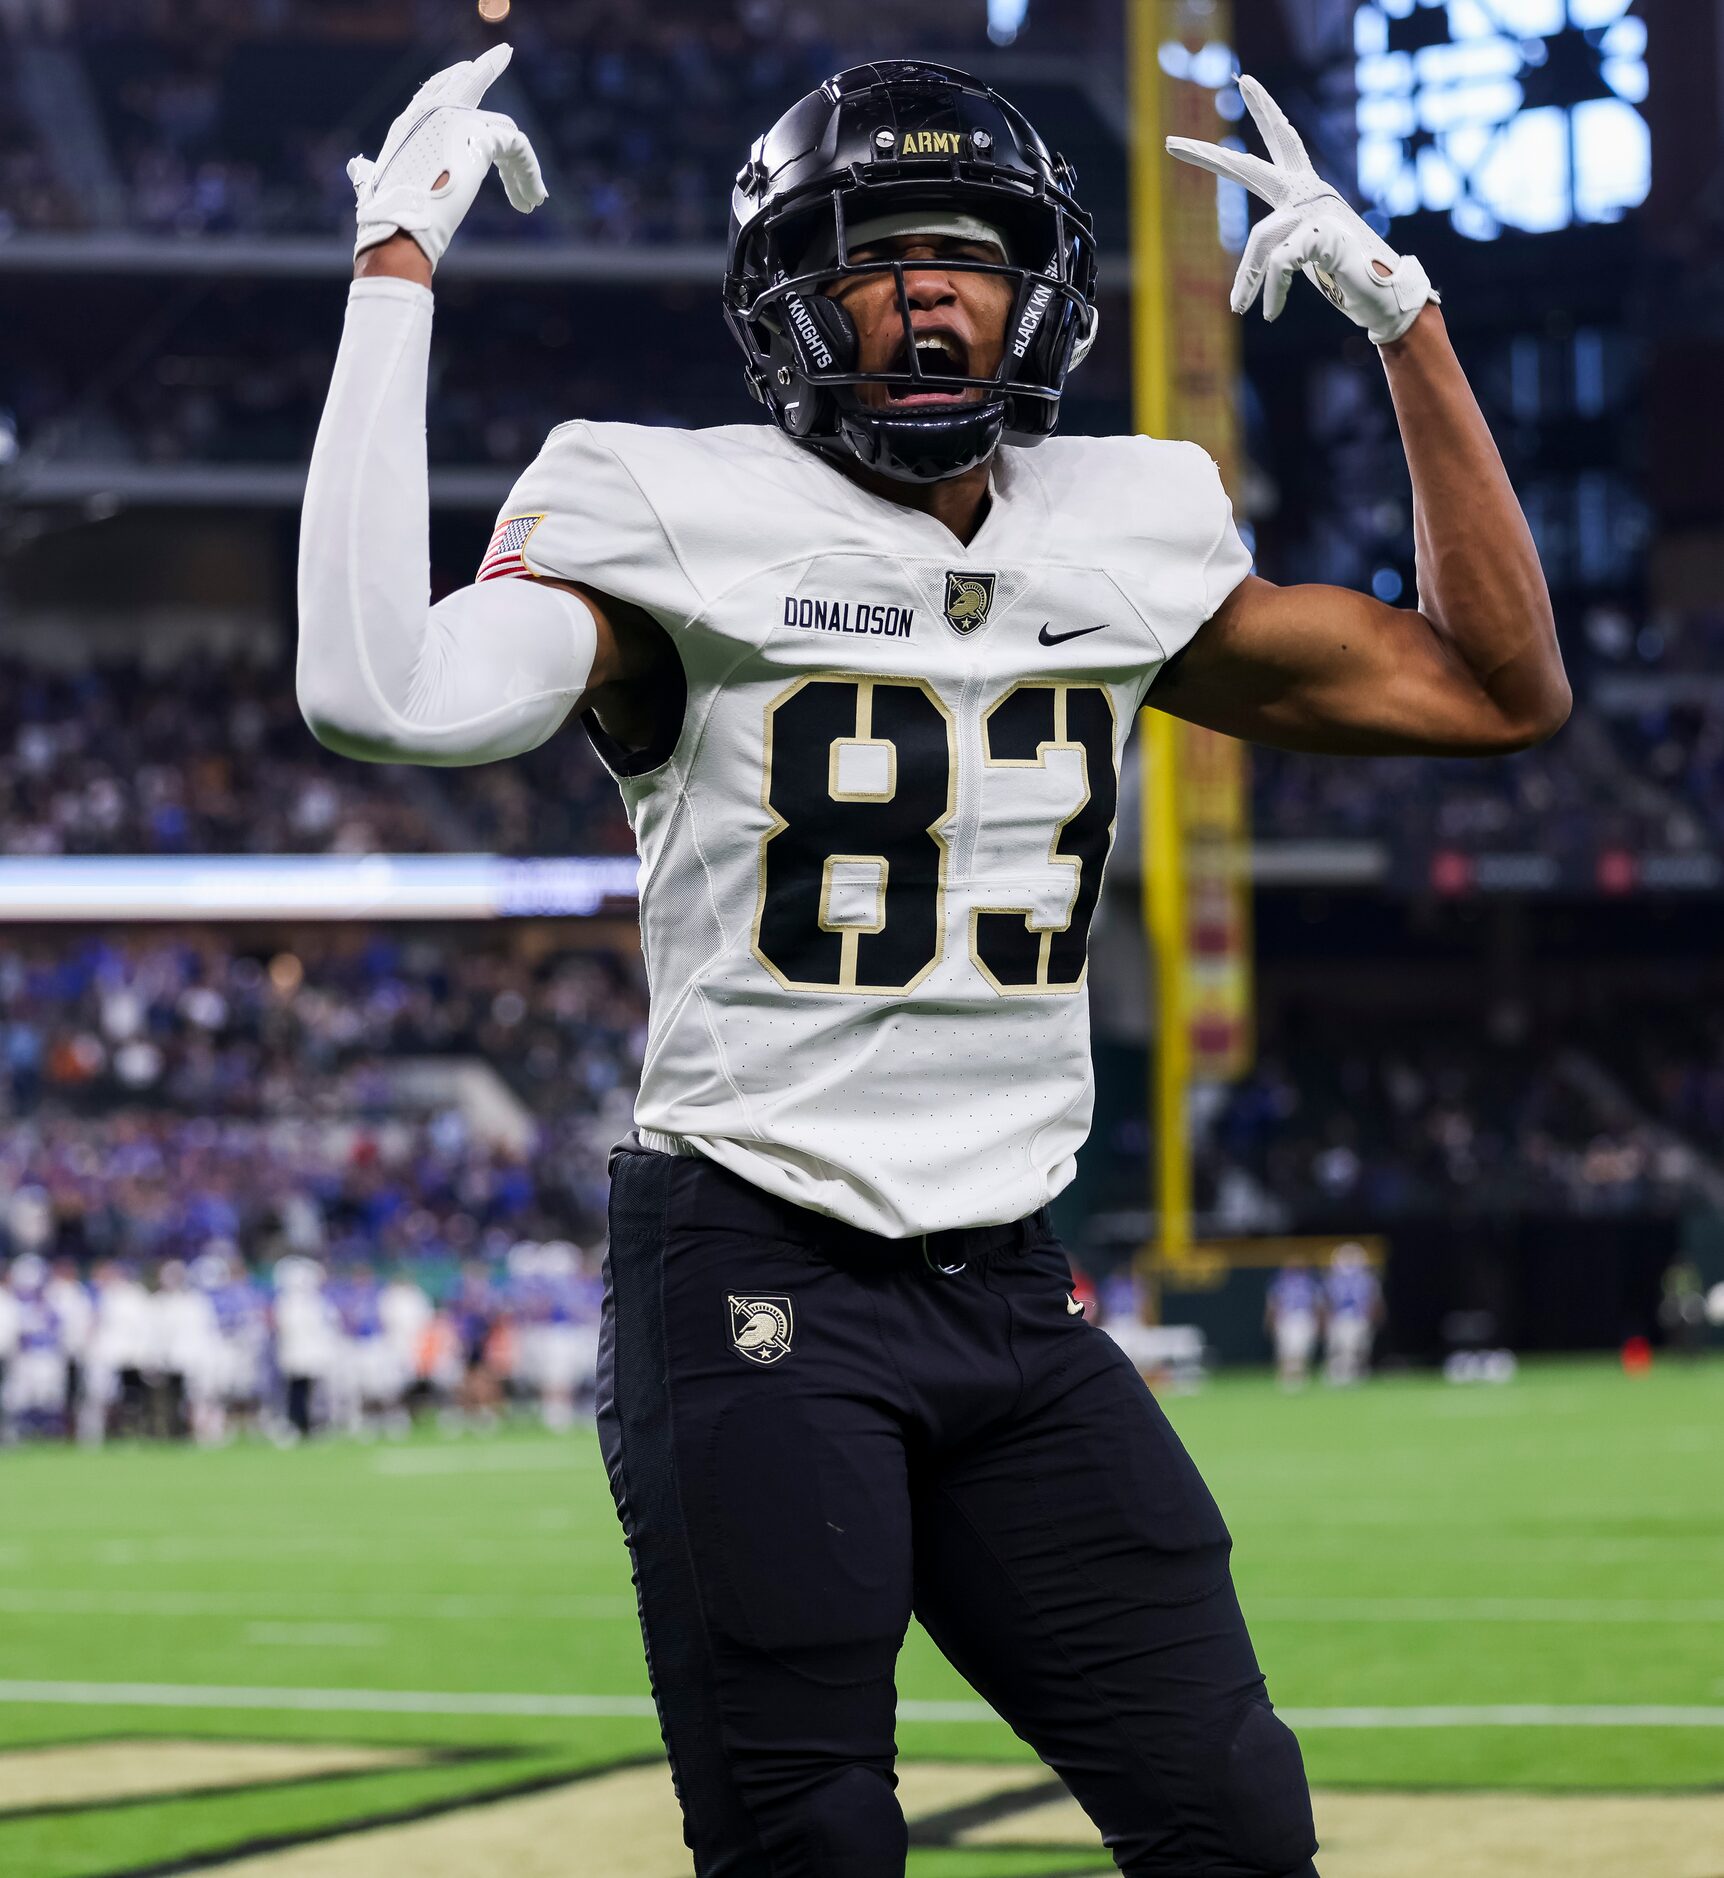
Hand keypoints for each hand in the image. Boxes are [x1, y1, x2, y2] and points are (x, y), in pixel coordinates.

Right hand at [348, 44, 545, 271]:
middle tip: (505, 52)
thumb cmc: (386, 216)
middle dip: (488, 66)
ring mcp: (456, 120)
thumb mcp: (375, 185)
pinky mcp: (479, 138)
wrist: (400, 225)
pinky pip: (518, 146)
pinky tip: (533, 198)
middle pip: (468, 83)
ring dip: (522, 168)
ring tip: (533, 198)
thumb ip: (369, 172)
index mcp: (410, 124)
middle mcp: (433, 113)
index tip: (470, 66)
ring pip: (503, 128)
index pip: (435, 90)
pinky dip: (530, 174)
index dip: (454, 77)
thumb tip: (357, 168)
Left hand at [1167, 75, 1435, 345]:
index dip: (1265, 112)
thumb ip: (1276, 251)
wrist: (1386, 296)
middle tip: (1172, 144)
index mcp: (1306, 190)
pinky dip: (1269, 291)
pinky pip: (1278, 263)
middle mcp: (1310, 193)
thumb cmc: (1347, 277)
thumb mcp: (1302, 260)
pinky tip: (1269, 312)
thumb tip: (1242, 286)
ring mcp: (1317, 212)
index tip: (1244, 83)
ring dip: (1246, 279)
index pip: (1280, 143)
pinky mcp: (1322, 235)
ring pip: (1260, 239)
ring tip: (1239, 308)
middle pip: (1252, 168)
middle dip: (1210, 158)